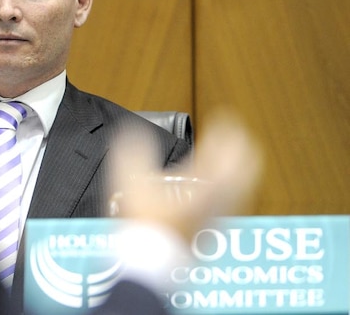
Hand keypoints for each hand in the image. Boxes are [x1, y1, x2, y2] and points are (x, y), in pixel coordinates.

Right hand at [108, 110, 263, 240]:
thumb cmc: (147, 227)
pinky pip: (237, 198)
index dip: (227, 129)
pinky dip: (236, 182)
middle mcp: (220, 199)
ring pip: (246, 183)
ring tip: (239, 153)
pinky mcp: (217, 226)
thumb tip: (131, 131)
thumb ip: (132, 154)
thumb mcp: (132, 184)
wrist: (155, 262)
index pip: (226, 151)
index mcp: (205, 185)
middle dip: (243, 145)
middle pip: (247, 167)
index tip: (224, 115)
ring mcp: (222, 214)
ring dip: (243, 164)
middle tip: (238, 131)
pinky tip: (225, 185)